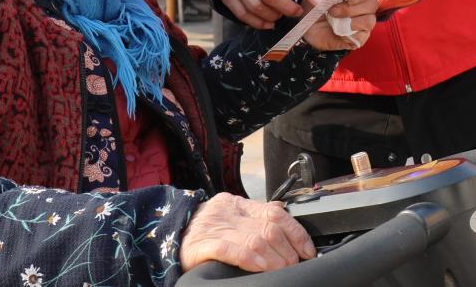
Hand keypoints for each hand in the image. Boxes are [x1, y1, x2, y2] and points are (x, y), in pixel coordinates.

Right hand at [180, 193, 314, 272]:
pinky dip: (248, 259)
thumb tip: (286, 218)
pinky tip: (259, 267)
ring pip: (254, 240)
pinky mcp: (200, 245)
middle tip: (294, 265)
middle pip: (269, 229)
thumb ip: (256, 217)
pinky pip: (229, 250)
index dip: (296, 232)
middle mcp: (229, 212)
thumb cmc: (205, 231)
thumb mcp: (232, 217)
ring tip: (282, 270)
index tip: (308, 251)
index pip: (276, 213)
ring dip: (274, 259)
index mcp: (239, 205)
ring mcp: (215, 228)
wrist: (167, 233)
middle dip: (287, 251)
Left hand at [301, 0, 379, 51]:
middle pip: (372, 4)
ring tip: (334, 21)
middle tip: (333, 11)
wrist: (309, 26)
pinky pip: (362, 37)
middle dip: (351, 8)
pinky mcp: (360, 37)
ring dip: (351, 21)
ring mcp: (364, 21)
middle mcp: (365, 5)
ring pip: (369, 21)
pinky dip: (348, 35)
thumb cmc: (316, 4)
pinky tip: (338, 32)